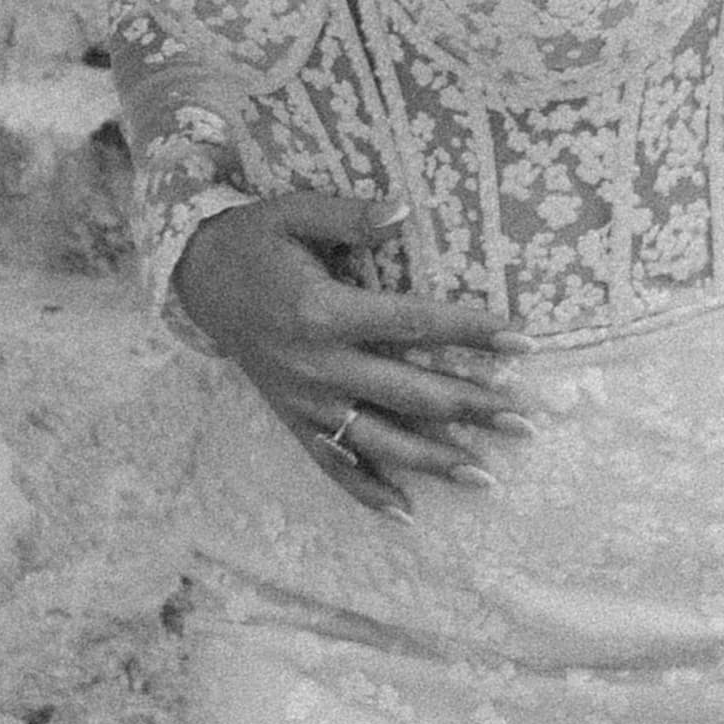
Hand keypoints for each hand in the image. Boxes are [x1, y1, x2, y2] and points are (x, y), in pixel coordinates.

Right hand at [171, 189, 525, 509]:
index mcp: (324, 312)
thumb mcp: (293, 212)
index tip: (522, 340)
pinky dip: (367, 492)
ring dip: (435, 461)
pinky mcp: (292, 418)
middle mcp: (317, 365)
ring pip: (380, 440)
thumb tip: (403, 209)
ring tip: (487, 477)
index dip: (470, 331)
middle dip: (472, 407)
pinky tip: (406, 514)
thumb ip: (348, 215)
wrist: (196, 280)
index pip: (413, 323)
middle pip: (409, 392)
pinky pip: (332, 464)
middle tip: (527, 421)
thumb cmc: (254, 241)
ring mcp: (305, 400)